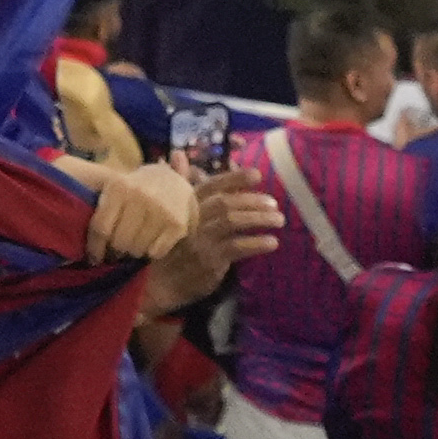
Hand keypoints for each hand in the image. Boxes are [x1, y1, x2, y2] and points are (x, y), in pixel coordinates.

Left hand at [83, 159, 199, 266]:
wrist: (172, 179)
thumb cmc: (136, 189)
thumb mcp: (116, 189)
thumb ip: (103, 212)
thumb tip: (90, 250)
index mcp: (119, 187)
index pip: (100, 227)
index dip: (95, 248)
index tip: (94, 259)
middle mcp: (141, 197)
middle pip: (119, 242)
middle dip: (114, 252)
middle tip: (115, 253)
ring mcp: (161, 211)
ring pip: (136, 250)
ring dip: (132, 253)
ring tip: (132, 246)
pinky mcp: (177, 225)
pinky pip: (156, 253)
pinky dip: (150, 253)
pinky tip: (149, 244)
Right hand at [145, 171, 287, 313]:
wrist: (159, 285)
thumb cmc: (170, 247)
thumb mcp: (173, 215)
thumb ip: (180, 185)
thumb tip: (178, 153)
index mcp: (184, 207)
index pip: (210, 186)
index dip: (234, 178)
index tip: (256, 174)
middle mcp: (190, 220)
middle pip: (225, 203)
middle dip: (252, 200)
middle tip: (273, 203)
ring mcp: (199, 240)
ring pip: (233, 222)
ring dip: (259, 219)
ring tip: (278, 220)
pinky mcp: (209, 261)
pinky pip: (237, 247)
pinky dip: (256, 243)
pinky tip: (271, 242)